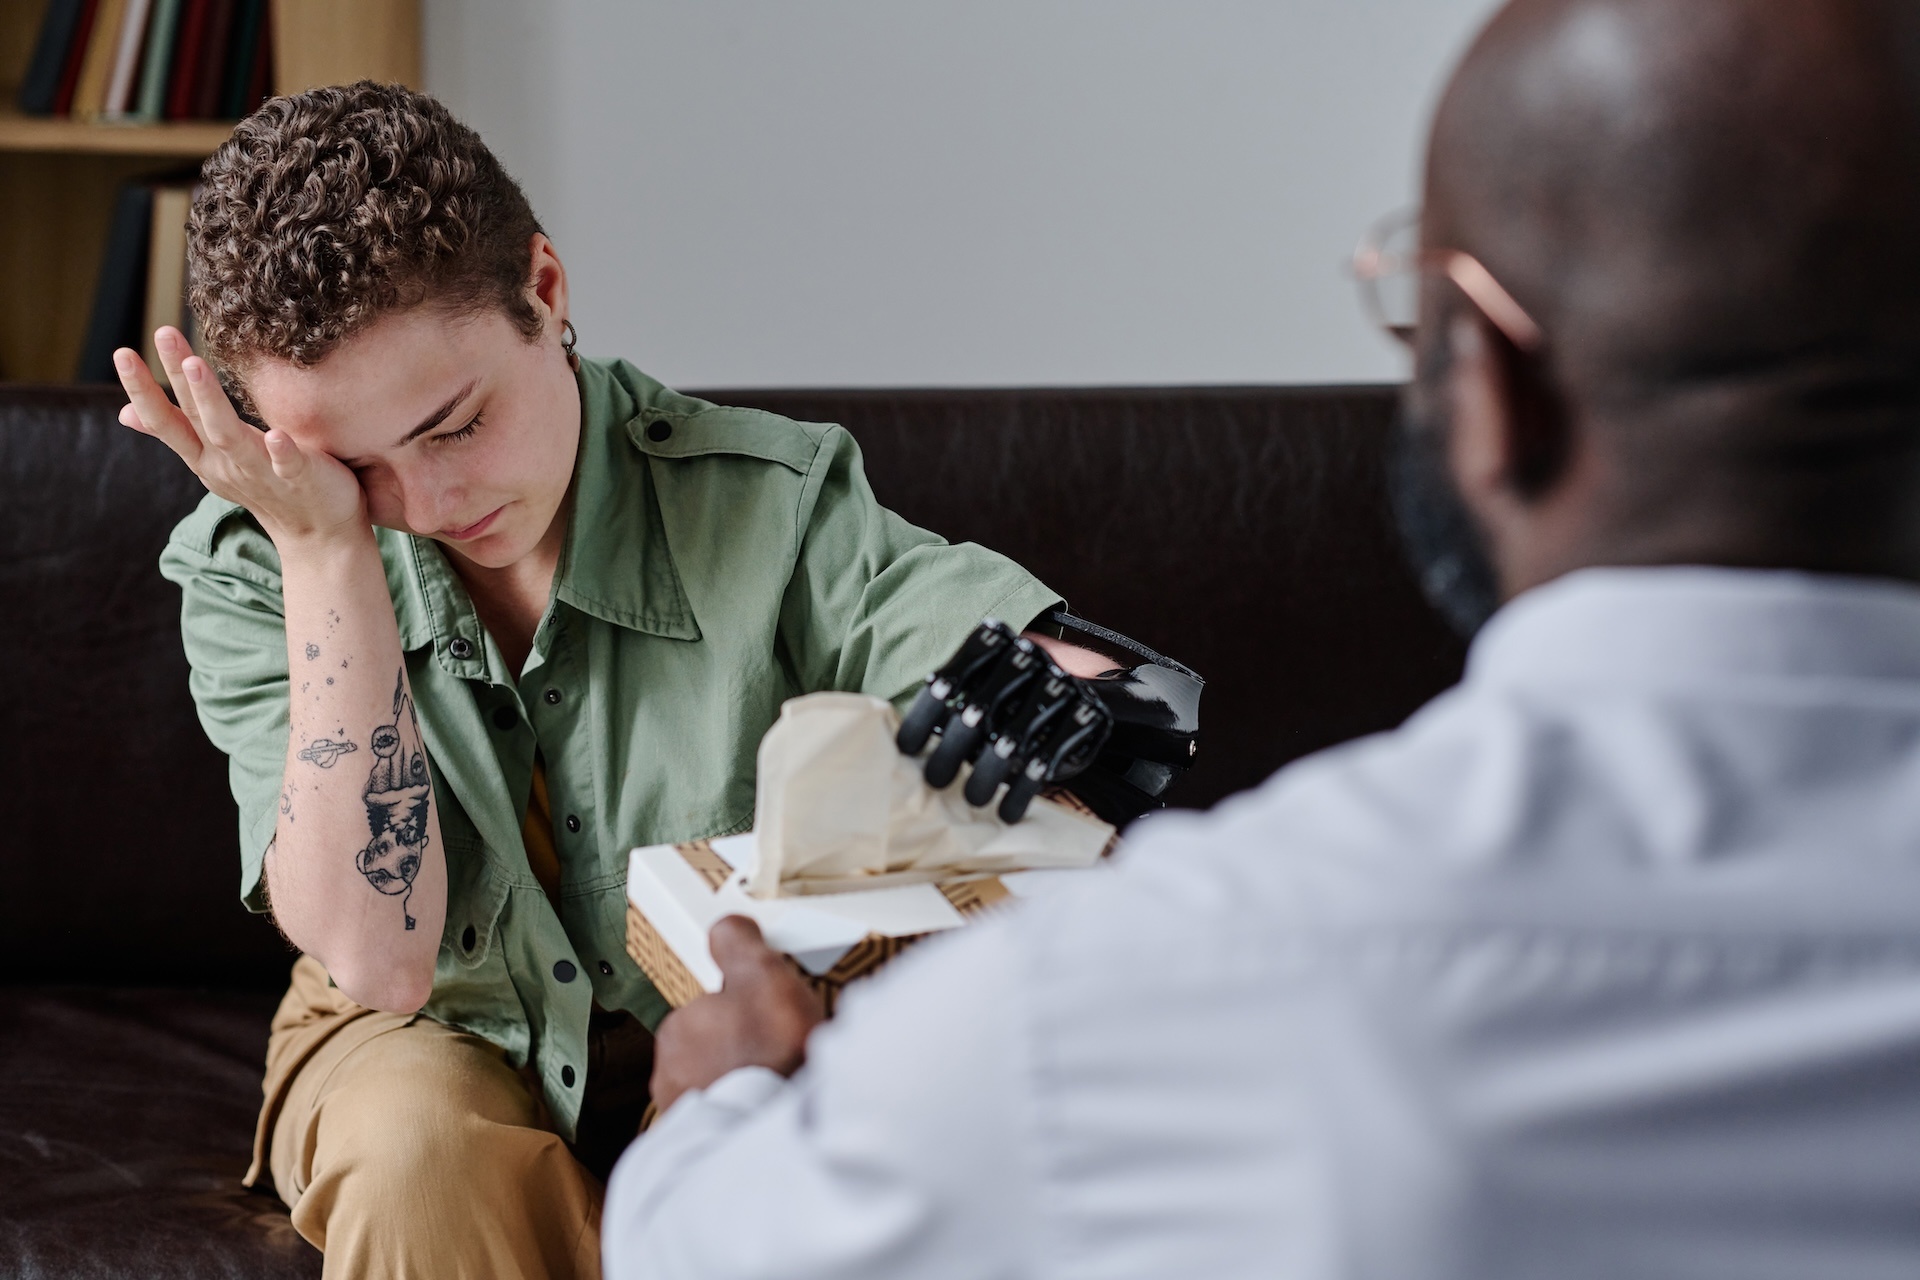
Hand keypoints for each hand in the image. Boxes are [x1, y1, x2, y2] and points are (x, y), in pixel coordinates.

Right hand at [114, 328, 368, 548]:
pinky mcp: (298, 481)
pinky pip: (288, 465)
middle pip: (194, 416)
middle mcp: (226, 464)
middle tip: (162, 333)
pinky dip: (280, 451)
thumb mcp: (211, 460)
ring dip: (212, 402)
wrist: (319, 535)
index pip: (165, 419)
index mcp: (205, 455)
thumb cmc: (266, 487)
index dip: (142, 388)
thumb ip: (175, 433)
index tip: (121, 352)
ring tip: (196, 365)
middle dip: (176, 376)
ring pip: (231, 436)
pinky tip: (277, 435)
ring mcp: (261, 473)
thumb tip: (125, 413)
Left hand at [649, 916, 825, 1115]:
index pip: (707, 1007)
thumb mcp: (760, 976)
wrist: (768, 1131)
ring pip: (718, 1084)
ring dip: (744, 1082)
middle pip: (713, 1047)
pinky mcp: (703, 1143)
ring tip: (780, 1082)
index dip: (741, 1006)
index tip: (767, 1013)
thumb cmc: (764, 1055)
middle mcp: (671, 1072)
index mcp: (678, 1028)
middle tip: (779, 1048)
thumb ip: (738, 944)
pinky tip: (769, 1109)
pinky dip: (744, 1114)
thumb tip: (727, 926)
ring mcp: (685, 1111)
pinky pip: (725, 1119)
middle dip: (742, 1046)